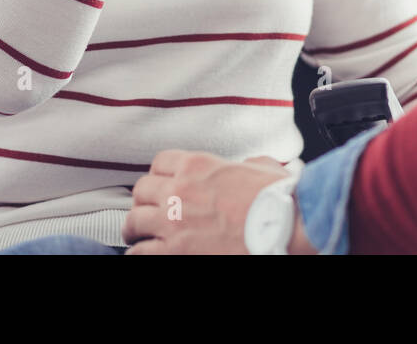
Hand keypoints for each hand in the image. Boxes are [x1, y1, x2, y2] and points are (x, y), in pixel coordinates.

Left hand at [123, 150, 316, 253]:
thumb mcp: (262, 166)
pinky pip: (139, 251)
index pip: (159, 163)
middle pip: (141, 190)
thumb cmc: (278, 199)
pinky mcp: (174, 250)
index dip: (160, 176)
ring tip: (140, 236)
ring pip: (134, 221)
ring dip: (137, 228)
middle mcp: (178, 189)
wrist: (283, 226)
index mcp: (197, 165)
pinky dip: (140, 252)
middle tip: (150, 211)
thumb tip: (244, 168)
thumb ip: (244, 164)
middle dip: (144, 201)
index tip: (162, 186)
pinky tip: (147, 253)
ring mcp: (173, 221)